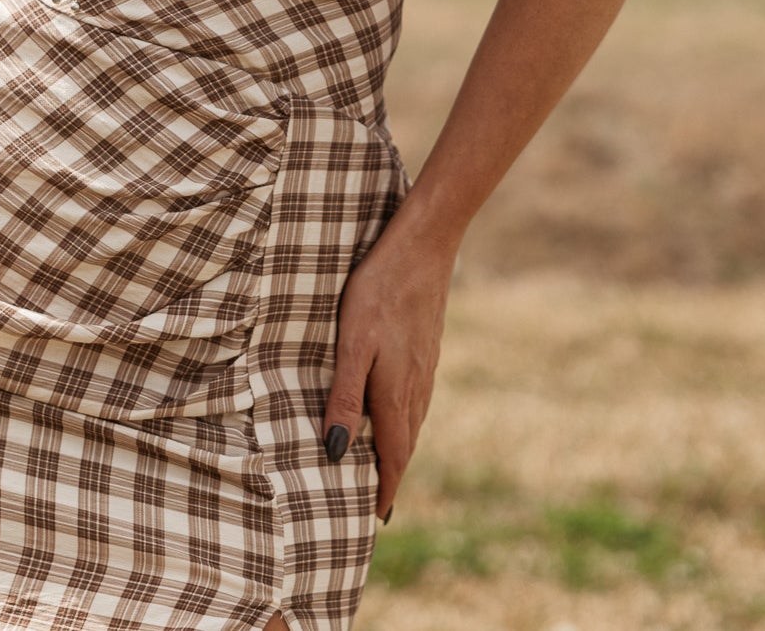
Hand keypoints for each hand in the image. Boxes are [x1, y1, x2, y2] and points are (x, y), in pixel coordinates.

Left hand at [321, 226, 457, 521]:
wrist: (424, 246)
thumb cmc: (380, 291)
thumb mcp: (353, 343)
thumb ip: (346, 396)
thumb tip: (337, 452)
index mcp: (397, 393)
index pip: (393, 456)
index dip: (383, 488)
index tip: (375, 519)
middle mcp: (417, 387)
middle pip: (405, 445)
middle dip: (390, 474)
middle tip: (375, 503)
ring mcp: (426, 367)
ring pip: (413, 421)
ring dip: (399, 448)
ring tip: (382, 466)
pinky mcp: (427, 347)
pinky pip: (417, 397)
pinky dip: (405, 419)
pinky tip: (397, 410)